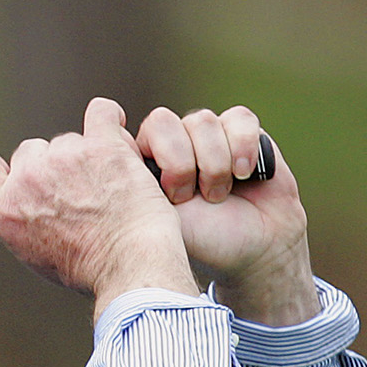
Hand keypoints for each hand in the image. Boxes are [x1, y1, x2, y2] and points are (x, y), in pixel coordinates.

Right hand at [0, 98, 197, 319]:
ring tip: (108, 186)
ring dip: (87, 154)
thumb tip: (11, 201)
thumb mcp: (30, 251)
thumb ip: (13, 218)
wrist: (128, 264)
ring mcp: (64, 158)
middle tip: (79, 195)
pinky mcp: (102, 145)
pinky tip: (118, 134)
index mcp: (4, 208)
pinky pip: (102, 113)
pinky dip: (110, 120)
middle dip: (53, 167)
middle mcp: (28, 179)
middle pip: (32, 152)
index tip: (9, 169)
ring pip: (69, 140)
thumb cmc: (87, 265)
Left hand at [135, 106, 317, 325]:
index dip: (150, 159)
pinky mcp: (240, 130)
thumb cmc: (201, 239)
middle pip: (161, 121)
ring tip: (217, 195)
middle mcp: (170, 144)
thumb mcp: (153, 219)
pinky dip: (242, 148)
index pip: (123, 135)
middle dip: (177, 163)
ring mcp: (203, 135)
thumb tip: (111, 146)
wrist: (255, 247)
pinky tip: (244, 175)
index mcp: (140, 163)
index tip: (167, 195)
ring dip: (212, 164)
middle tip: (187, 198)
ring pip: (200, 120)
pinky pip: (238, 118)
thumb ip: (130, 187)